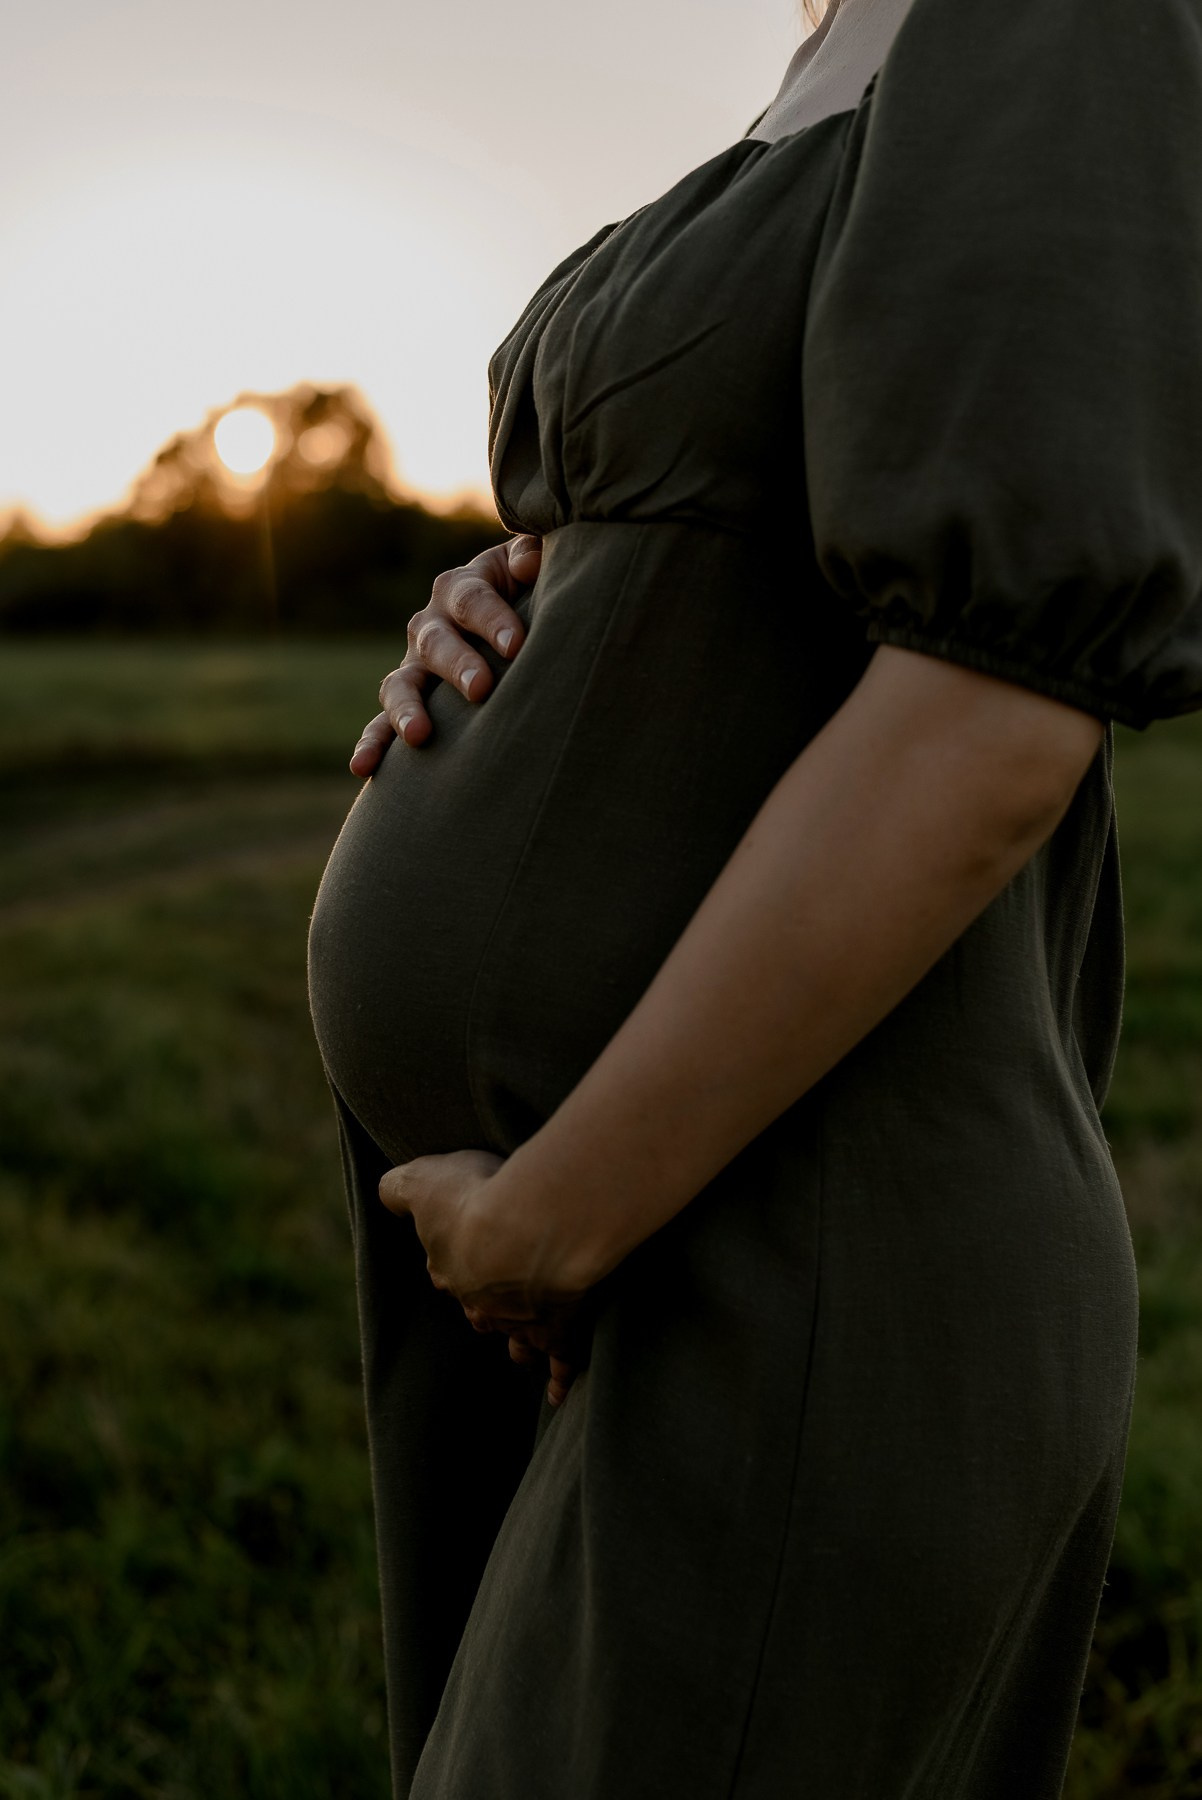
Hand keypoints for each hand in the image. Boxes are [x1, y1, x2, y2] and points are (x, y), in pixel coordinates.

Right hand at [350, 534, 542, 774]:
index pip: (471, 598)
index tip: (517, 645)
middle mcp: (430, 624)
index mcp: (460, 586)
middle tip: (481, 689)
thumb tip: (528, 565)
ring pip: (400, 684)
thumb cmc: (529, 591)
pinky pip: (382, 724)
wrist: (511, 616)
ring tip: (419, 735)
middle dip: (457, 665)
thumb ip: (531, 557)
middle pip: (436, 642)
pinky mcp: (407, 702)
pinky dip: (372, 743)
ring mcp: (414, 665)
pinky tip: (362, 767)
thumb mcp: (532, 566)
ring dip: (406, 709)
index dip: (492, 619)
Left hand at [378, 1147, 591, 1406]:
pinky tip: (557, 1392)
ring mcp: (518, 1318)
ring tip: (521, 1352)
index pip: (445, 1269)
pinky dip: (559, 1376)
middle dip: (483, 1306)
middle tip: (487, 1306)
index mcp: (449, 1267)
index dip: (452, 1262)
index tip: (457, 1257)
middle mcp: (480, 1300)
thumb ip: (401, 1187)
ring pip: (515, 1337)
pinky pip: (559, 1359)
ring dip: (518, 1342)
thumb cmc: (474, 1199)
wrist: (524, 1232)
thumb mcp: (425, 1181)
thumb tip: (385, 1191)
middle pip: (478, 1308)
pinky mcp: (556, 1327)